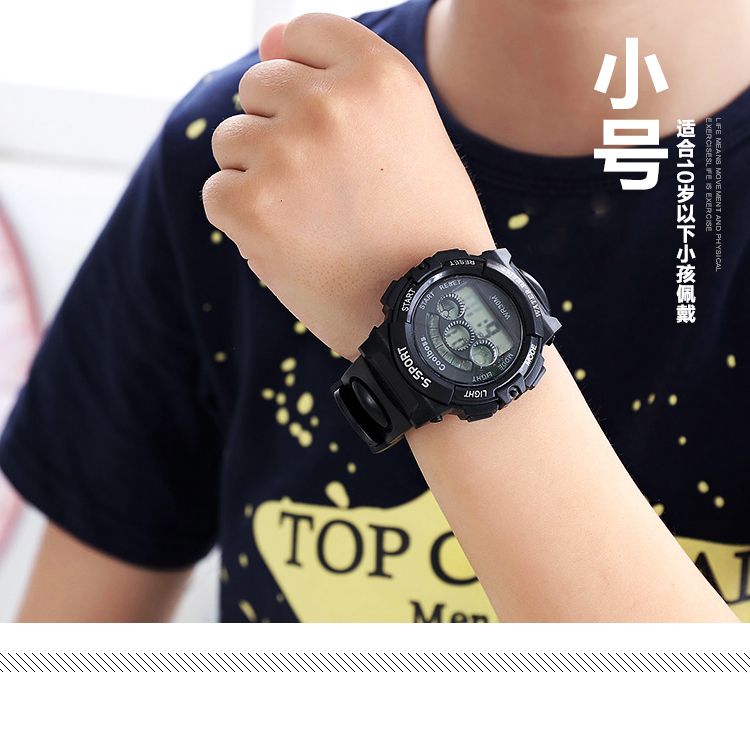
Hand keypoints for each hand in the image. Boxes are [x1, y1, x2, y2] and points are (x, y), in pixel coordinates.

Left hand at [203, 13, 492, 359]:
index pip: (303, 33)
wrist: (430, 309)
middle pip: (259, 85)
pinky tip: (294, 244)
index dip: (310, 81)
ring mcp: (287, 155)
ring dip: (262, 176)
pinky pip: (218, 192)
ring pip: (231, 139)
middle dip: (282, 132)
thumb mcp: (407, 133)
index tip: (330, 128)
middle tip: (329, 189)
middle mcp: (330, 105)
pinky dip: (246, 221)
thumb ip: (340, 76)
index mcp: (379, 76)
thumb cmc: (423, 225)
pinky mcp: (251, 207)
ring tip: (314, 219)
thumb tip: (265, 39)